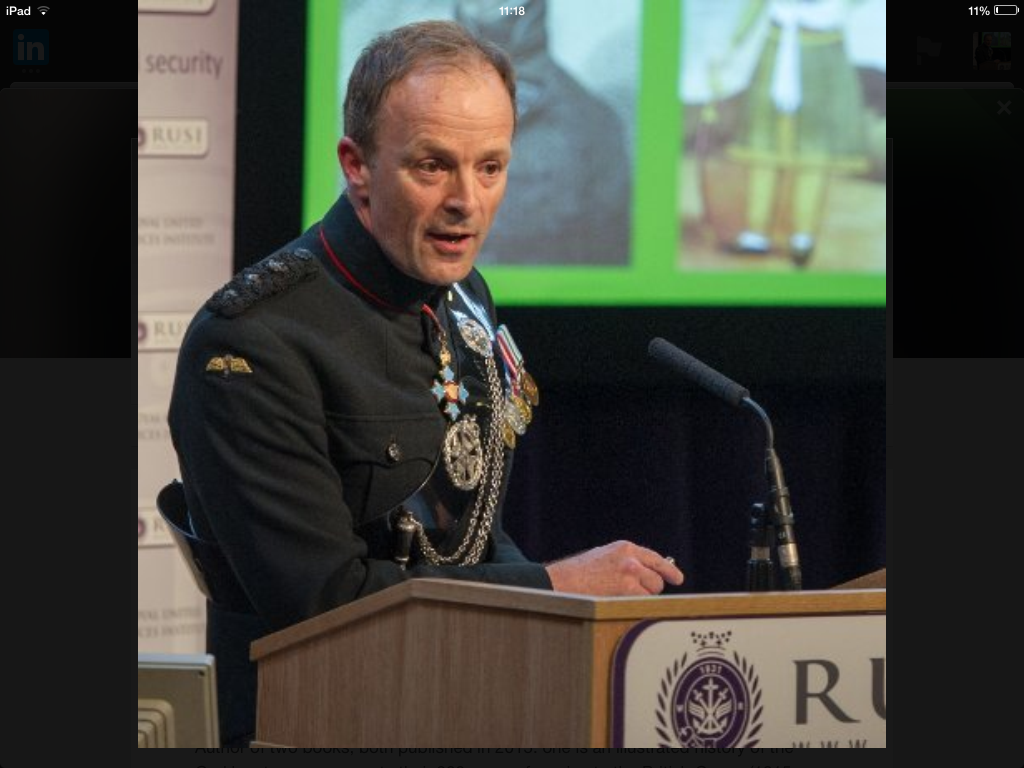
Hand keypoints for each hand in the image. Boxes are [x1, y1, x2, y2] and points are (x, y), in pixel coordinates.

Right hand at [544, 540, 684, 596]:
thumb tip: (645, 572)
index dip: (668, 570)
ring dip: (641, 598)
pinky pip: (643, 602)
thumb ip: (625, 561)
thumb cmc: (578, 574)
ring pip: (652, 592)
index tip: (678, 579)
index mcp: (625, 548)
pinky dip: (636, 606)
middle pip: (656, 579)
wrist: (561, 582)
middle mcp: (631, 558)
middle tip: (634, 596)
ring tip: (619, 598)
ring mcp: (631, 574)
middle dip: (650, 589)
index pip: (655, 558)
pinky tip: (620, 603)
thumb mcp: (604, 557)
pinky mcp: (627, 589)